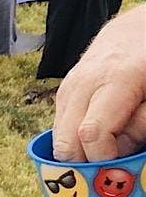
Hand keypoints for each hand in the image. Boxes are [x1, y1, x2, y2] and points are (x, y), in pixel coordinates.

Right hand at [53, 7, 145, 161]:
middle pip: (66, 141)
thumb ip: (144, 121)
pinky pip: (61, 127)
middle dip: (85, 162)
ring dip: (79, 151)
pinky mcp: (62, 92)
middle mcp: (85, 83)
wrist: (134, 33)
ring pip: (58, 138)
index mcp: (117, 80)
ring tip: (106, 145)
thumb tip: (121, 150)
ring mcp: (69, 87)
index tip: (118, 164)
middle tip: (109, 162)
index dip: (103, 157)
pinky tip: (97, 133)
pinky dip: (74, 138)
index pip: (91, 133)